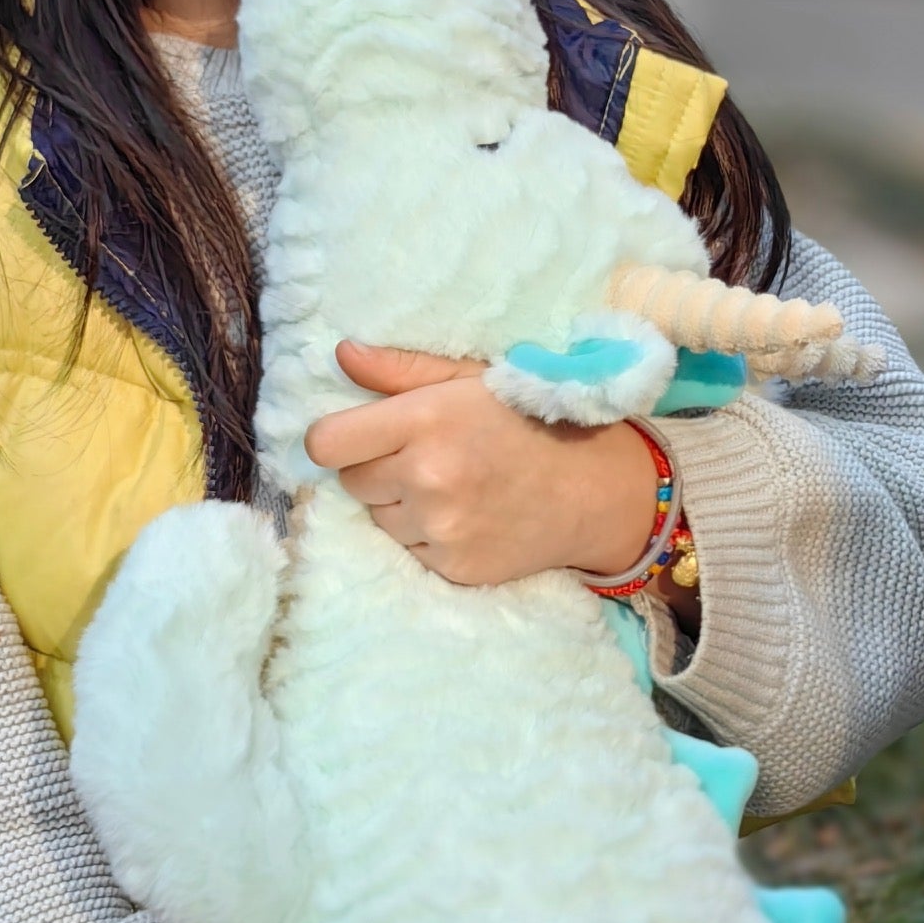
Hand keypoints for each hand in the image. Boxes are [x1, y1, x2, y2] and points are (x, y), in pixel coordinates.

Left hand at [303, 342, 660, 587]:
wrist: (596, 488)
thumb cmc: (531, 420)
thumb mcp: (471, 377)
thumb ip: (400, 369)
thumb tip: (340, 355)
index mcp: (425, 420)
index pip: (326, 443)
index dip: (337, 438)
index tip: (359, 435)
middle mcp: (426, 477)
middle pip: (351, 481)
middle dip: (376, 467)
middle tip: (425, 455)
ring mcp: (440, 528)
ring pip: (378, 518)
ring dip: (400, 503)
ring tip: (452, 484)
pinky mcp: (454, 567)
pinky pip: (409, 549)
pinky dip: (427, 535)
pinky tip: (467, 514)